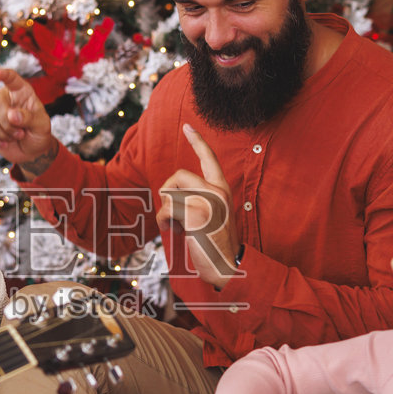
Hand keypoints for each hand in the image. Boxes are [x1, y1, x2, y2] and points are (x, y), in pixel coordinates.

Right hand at [0, 69, 56, 172]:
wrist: (31, 150)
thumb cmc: (38, 132)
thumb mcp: (42, 125)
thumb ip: (30, 118)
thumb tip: (11, 114)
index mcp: (21, 92)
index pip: (12, 79)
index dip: (3, 75)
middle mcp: (3, 97)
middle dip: (8, 124)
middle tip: (21, 133)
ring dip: (3, 134)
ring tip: (15, 137)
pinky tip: (4, 142)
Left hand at [156, 125, 240, 288]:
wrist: (229, 267)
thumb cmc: (217, 245)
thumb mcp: (213, 216)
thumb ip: (200, 200)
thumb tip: (172, 195)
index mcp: (222, 189)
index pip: (210, 159)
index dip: (197, 141)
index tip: (188, 126)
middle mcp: (217, 190)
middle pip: (177, 176)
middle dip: (167, 194)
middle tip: (174, 214)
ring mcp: (207, 200)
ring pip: (169, 194)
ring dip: (166, 212)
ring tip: (179, 226)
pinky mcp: (196, 212)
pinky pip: (166, 209)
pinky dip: (164, 222)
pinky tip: (175, 231)